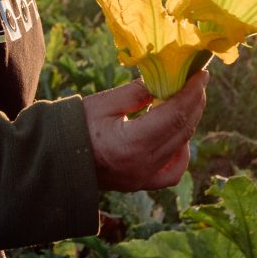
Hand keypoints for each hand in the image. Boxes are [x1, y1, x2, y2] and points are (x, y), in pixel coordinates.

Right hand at [83, 72, 207, 191]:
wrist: (56, 159)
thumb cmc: (74, 127)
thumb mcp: (104, 104)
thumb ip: (136, 93)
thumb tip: (163, 79)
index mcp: (131, 143)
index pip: (174, 115)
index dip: (191, 93)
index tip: (200, 74)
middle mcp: (142, 165)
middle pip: (182, 131)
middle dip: (194, 104)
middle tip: (197, 82)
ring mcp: (143, 178)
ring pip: (181, 149)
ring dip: (188, 123)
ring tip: (186, 102)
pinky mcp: (141, 183)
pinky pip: (172, 172)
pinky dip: (181, 153)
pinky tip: (178, 138)